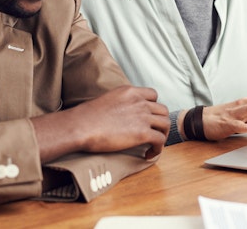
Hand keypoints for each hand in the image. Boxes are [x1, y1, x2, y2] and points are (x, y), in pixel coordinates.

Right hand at [32, 86, 169, 161]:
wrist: (81, 126)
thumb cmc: (86, 117)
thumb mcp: (108, 99)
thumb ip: (121, 103)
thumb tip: (122, 114)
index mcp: (131, 92)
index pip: (153, 95)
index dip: (154, 107)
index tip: (149, 117)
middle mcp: (140, 102)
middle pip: (163, 110)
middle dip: (160, 122)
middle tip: (154, 132)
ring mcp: (142, 116)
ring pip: (165, 124)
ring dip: (162, 135)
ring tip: (154, 144)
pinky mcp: (142, 133)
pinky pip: (160, 140)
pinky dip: (158, 148)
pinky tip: (149, 154)